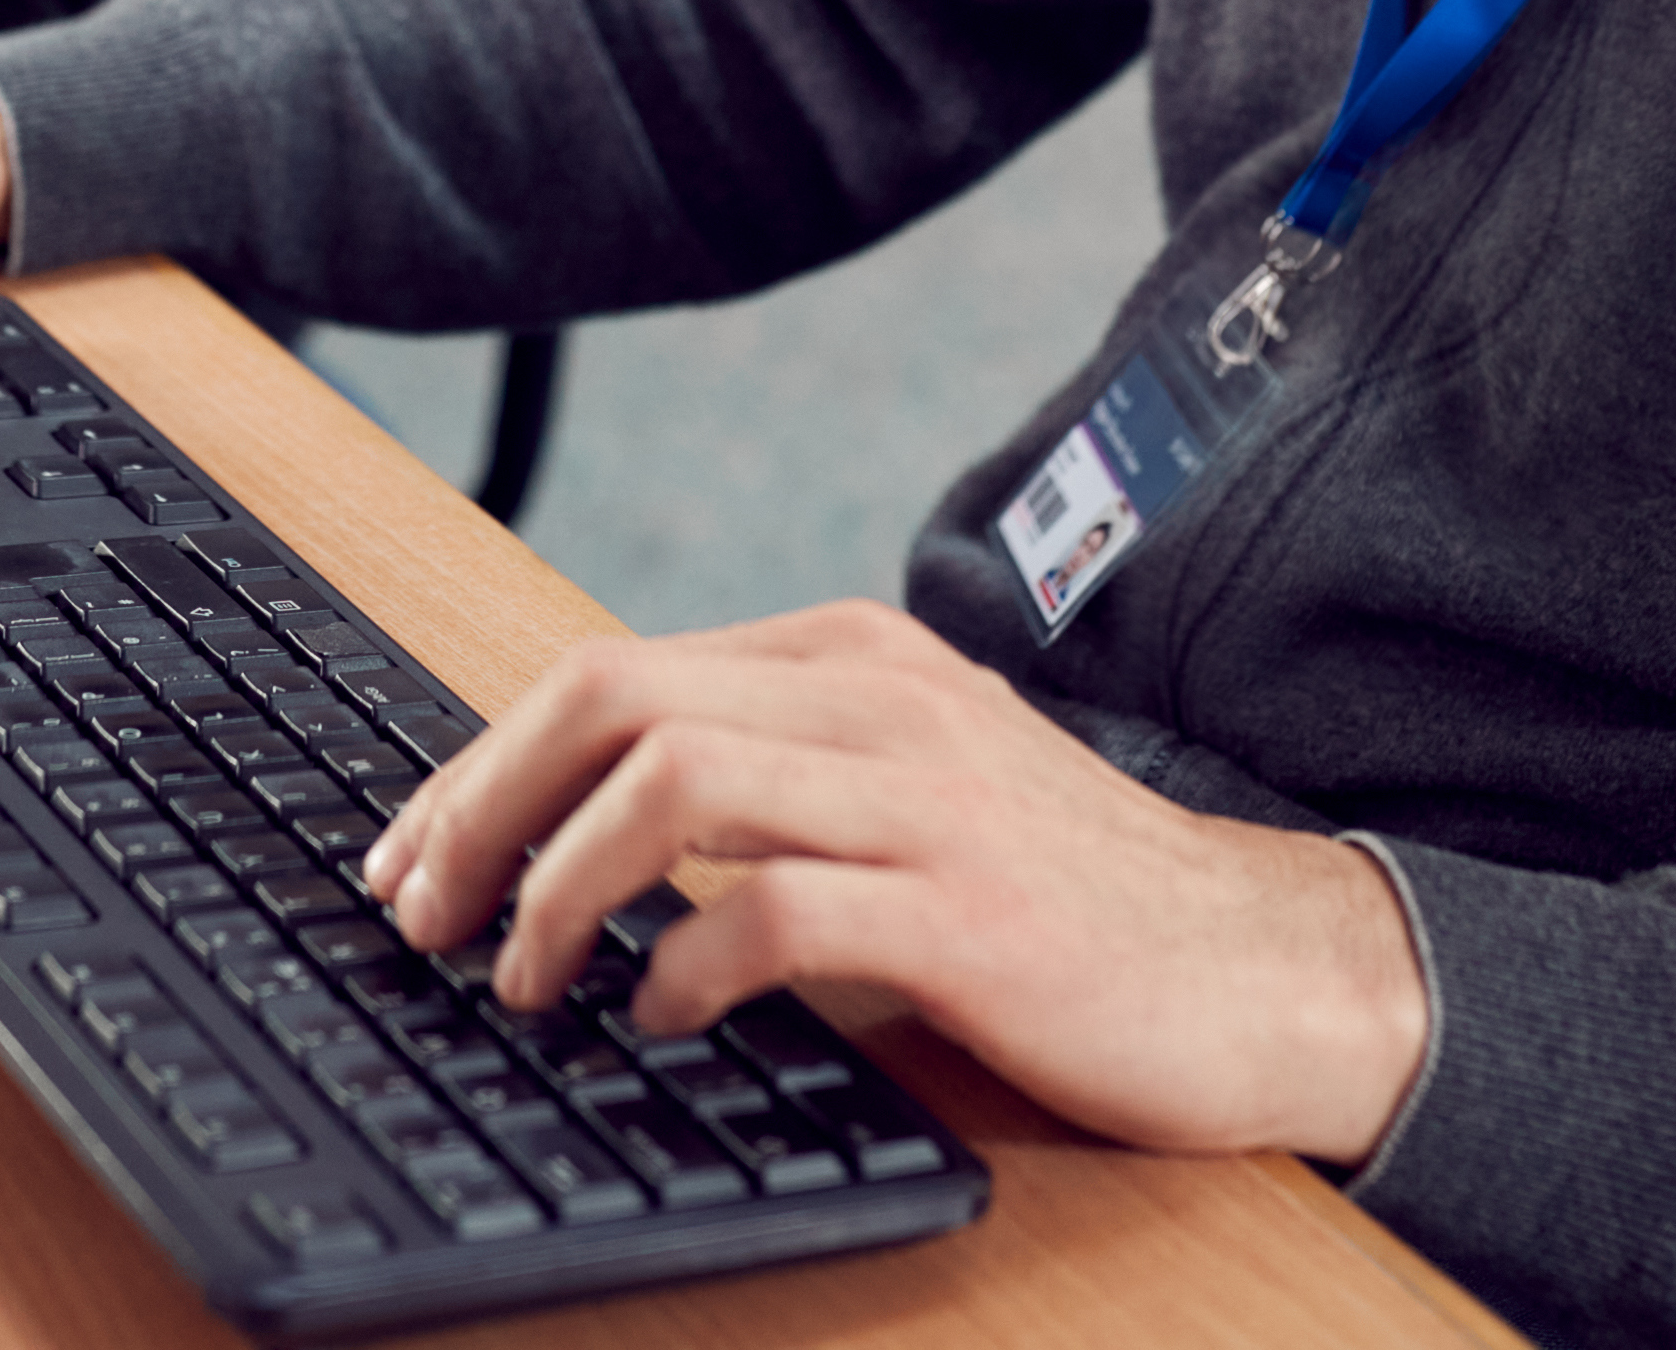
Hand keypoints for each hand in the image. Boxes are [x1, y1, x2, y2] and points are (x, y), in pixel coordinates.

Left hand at [358, 602, 1433, 1167]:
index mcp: (850, 658)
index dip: (481, 767)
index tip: (412, 860)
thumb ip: (769, 780)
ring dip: (559, 887)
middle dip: (482, 809)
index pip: (609, 670)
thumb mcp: (905, 791)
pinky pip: (775, 908)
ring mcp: (927, 797)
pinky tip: (657, 1018)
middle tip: (423, 917)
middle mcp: (879, 700)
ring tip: (526, 979)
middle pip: (610, 699)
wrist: (1263, 969)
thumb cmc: (1068, 898)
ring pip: (670, 780)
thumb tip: (573, 833)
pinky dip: (682, 965)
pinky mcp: (969, 910)